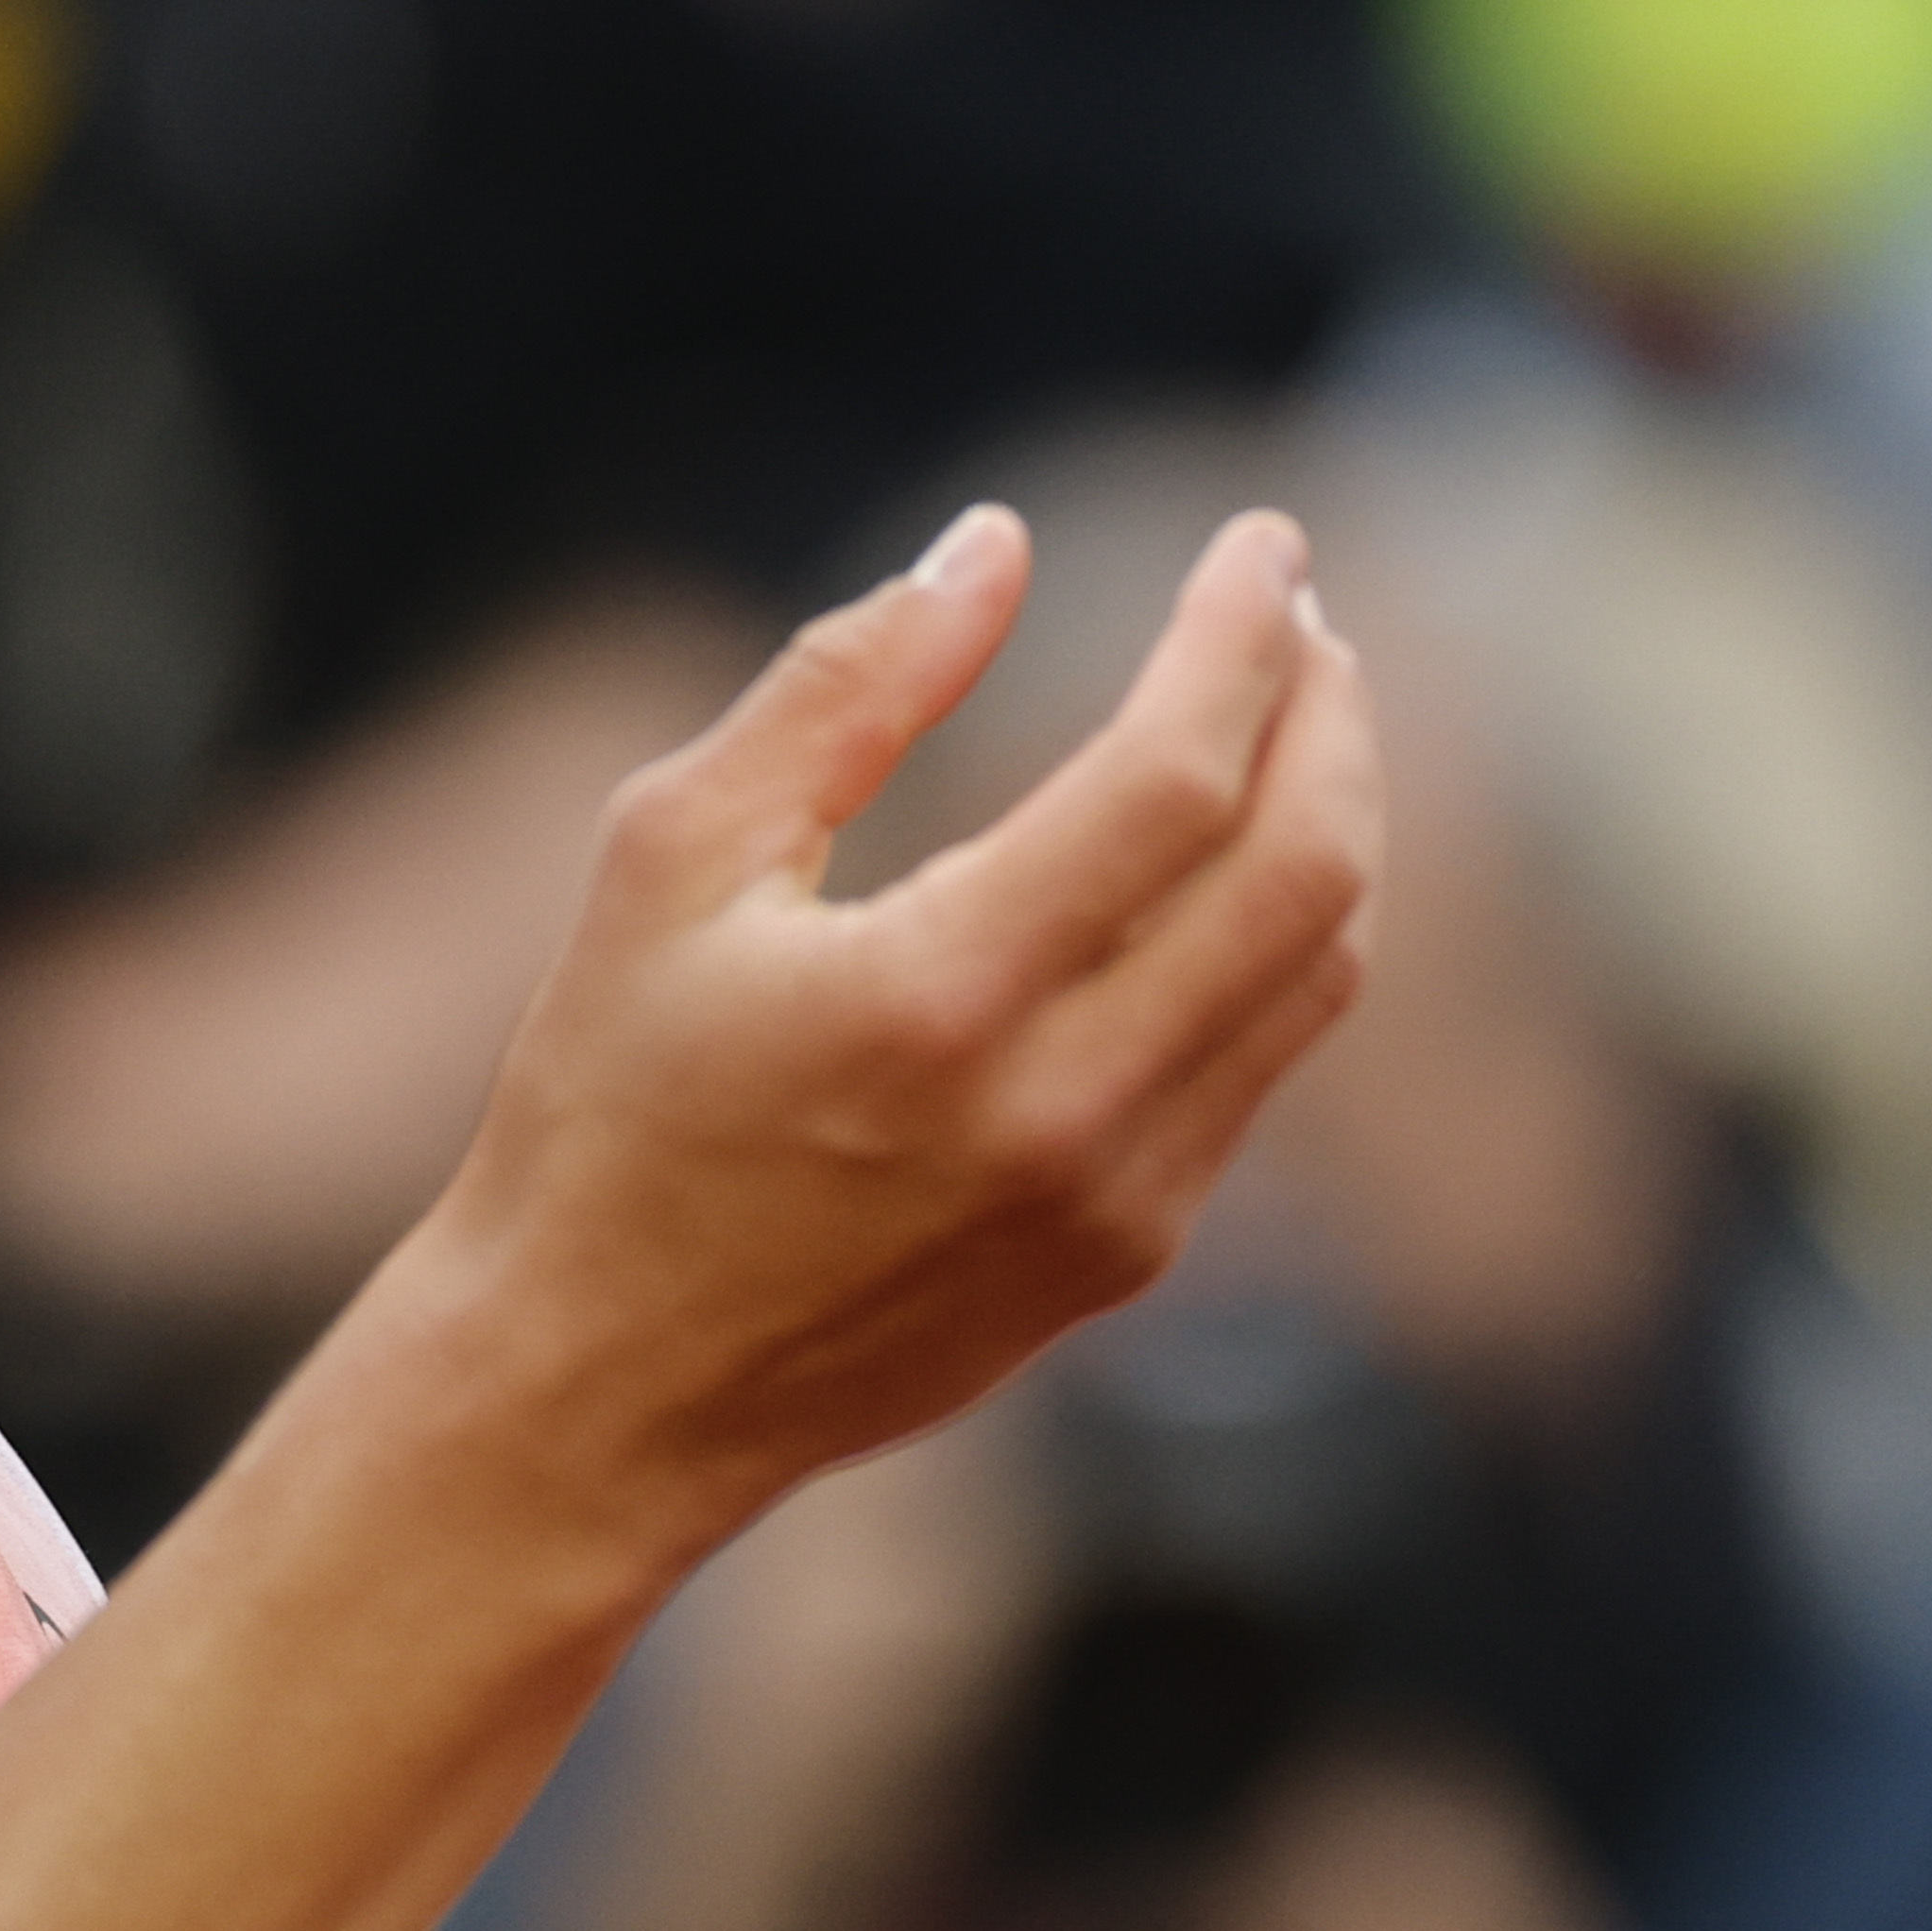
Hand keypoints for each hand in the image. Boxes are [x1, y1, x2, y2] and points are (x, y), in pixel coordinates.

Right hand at [395, 506, 1380, 1533]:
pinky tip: (1231, 864)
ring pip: (1316, 971)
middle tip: (1299, 617)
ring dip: (1332, 818)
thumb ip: (844, 686)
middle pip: (1304, 870)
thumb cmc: (607, 1106)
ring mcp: (1115, 1198)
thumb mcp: (670, 859)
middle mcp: (1060, 1106)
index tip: (1262, 543)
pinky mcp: (1127, 1256)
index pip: (1181, 776)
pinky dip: (1279, 934)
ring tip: (1292, 713)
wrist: (599, 1388)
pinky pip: (1261, 1063)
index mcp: (941, 992)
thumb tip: (995, 543)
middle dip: (1330, 712)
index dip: (1244, 636)